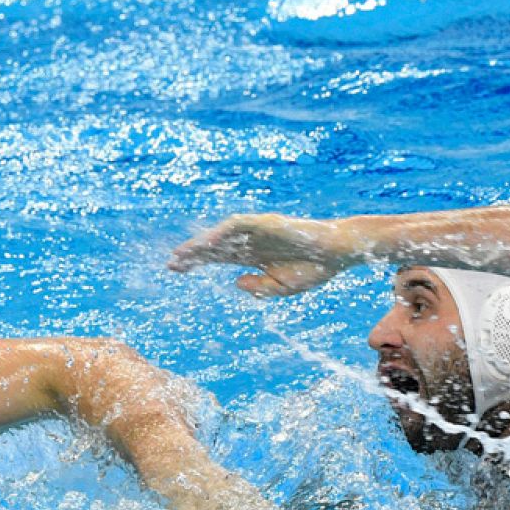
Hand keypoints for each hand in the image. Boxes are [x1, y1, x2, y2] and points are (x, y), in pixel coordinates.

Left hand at [168, 213, 351, 297]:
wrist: (339, 253)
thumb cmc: (314, 268)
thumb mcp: (281, 287)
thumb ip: (258, 287)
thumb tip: (236, 282)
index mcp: (251, 256)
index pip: (217, 257)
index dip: (196, 262)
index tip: (175, 270)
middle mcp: (250, 241)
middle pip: (214, 246)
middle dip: (192, 254)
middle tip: (170, 263)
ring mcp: (258, 231)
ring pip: (222, 235)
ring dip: (202, 243)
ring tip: (182, 254)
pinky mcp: (268, 223)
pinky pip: (240, 225)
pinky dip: (222, 232)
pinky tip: (208, 241)